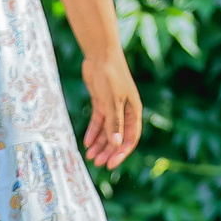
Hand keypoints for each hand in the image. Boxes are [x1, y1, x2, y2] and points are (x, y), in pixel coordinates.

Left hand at [80, 49, 142, 168]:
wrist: (101, 56)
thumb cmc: (111, 77)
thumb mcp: (113, 101)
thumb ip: (114, 123)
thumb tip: (116, 145)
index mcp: (134, 112)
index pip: (130, 138)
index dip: (121, 152)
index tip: (111, 164)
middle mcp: (125, 112)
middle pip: (118, 137)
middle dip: (108, 151)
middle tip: (98, 163)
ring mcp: (113, 107)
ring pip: (107, 131)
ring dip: (100, 144)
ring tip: (91, 156)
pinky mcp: (101, 103)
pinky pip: (98, 122)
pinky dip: (93, 132)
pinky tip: (87, 142)